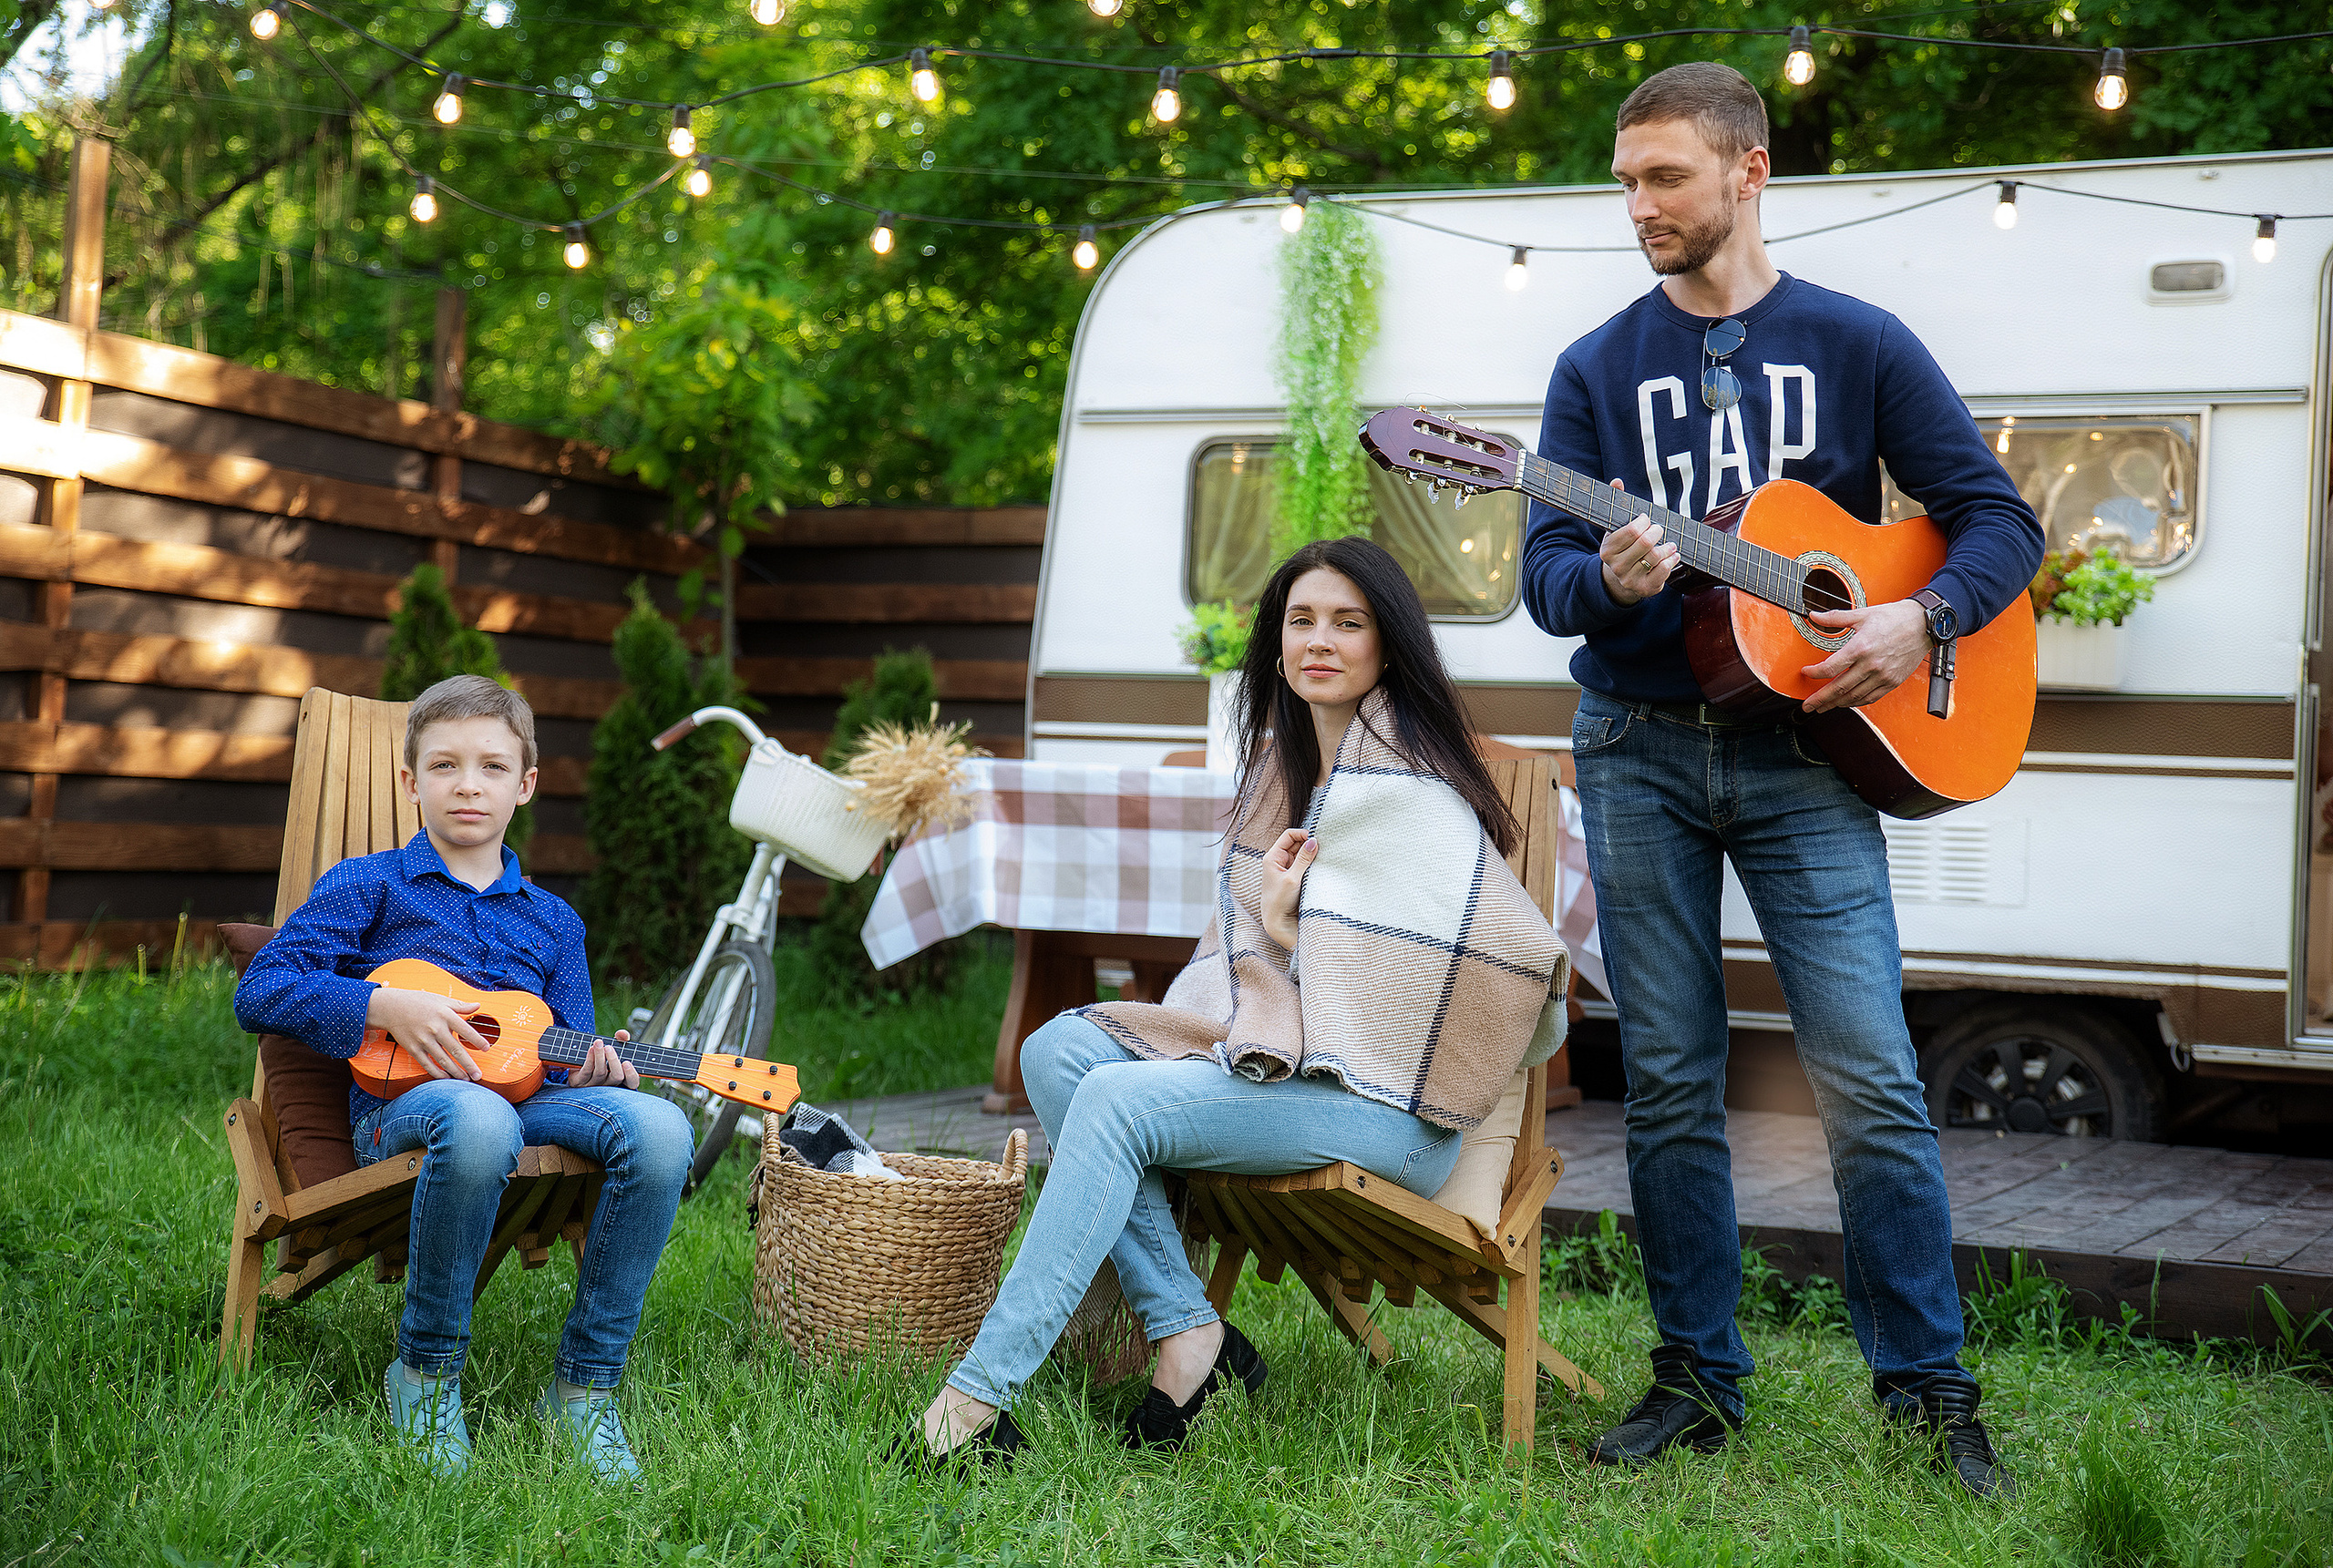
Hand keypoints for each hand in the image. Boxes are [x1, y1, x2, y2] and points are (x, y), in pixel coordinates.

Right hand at [366, 987, 486, 1081]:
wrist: (391, 1007)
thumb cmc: (418, 1002)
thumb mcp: (441, 999)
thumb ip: (460, 1005)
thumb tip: (478, 1006)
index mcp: (445, 1015)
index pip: (466, 1030)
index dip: (478, 1041)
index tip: (487, 1049)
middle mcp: (435, 1029)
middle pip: (456, 1050)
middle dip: (469, 1065)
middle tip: (478, 1075)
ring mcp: (424, 1040)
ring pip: (443, 1060)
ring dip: (456, 1072)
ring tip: (466, 1079)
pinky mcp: (413, 1049)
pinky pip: (427, 1064)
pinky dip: (437, 1073)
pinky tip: (446, 1078)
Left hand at [568, 1030, 639, 1090]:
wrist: (577, 1067)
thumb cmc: (600, 1058)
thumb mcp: (612, 1048)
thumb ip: (621, 1040)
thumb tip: (623, 1034)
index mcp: (620, 1079)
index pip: (632, 1082)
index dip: (631, 1074)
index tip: (627, 1062)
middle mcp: (609, 1084)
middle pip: (617, 1077)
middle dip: (613, 1061)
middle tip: (609, 1047)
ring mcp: (595, 1085)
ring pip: (600, 1073)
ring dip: (599, 1056)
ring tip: (598, 1042)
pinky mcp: (581, 1083)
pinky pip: (586, 1072)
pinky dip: (589, 1059)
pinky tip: (591, 1049)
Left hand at [1258, 827, 1317, 952]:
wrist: (1278, 923)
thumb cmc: (1280, 901)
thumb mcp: (1292, 878)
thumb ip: (1303, 859)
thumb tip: (1314, 841)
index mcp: (1272, 857)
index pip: (1288, 836)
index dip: (1302, 834)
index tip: (1316, 839)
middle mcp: (1279, 861)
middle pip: (1296, 843)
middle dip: (1309, 844)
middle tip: (1323, 848)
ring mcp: (1287, 869)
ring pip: (1302, 854)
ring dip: (1311, 854)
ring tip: (1323, 858)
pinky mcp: (1295, 878)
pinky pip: (1304, 865)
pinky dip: (1312, 864)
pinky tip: (1320, 866)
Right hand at [1598, 480, 1678, 606]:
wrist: (1621, 579)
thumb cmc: (1623, 547)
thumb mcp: (1617, 528)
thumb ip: (1618, 504)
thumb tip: (1617, 481)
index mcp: (1607, 550)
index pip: (1631, 531)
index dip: (1644, 522)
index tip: (1646, 520)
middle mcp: (1616, 567)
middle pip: (1645, 543)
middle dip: (1657, 532)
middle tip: (1659, 529)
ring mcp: (1630, 580)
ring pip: (1656, 557)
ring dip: (1667, 547)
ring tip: (1670, 543)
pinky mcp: (1644, 589)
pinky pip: (1663, 572)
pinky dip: (1672, 561)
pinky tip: (1673, 555)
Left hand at [1800, 599, 1931, 712]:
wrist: (1925, 624)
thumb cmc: (1895, 617)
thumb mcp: (1862, 614)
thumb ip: (1835, 618)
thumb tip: (1813, 616)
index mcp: (1860, 647)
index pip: (1830, 668)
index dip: (1813, 673)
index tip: (1805, 673)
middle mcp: (1871, 665)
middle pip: (1839, 687)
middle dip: (1820, 699)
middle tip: (1807, 705)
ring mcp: (1883, 676)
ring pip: (1854, 697)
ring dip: (1835, 704)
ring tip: (1822, 707)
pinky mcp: (1893, 682)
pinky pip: (1870, 698)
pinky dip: (1855, 703)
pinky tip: (1845, 703)